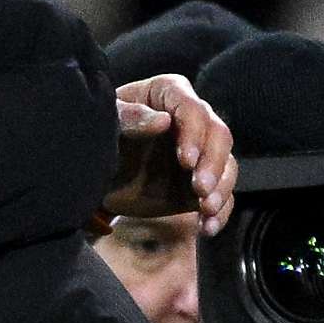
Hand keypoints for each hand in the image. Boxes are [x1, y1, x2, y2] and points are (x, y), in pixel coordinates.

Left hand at [109, 73, 236, 232]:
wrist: (97, 172)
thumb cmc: (101, 135)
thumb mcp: (107, 123)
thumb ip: (129, 118)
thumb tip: (163, 121)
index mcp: (169, 95)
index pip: (193, 110)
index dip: (194, 134)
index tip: (186, 161)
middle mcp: (192, 120)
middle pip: (219, 137)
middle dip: (213, 164)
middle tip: (199, 189)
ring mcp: (201, 153)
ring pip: (226, 166)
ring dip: (221, 189)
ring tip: (206, 210)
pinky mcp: (201, 183)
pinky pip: (221, 195)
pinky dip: (219, 212)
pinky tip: (207, 227)